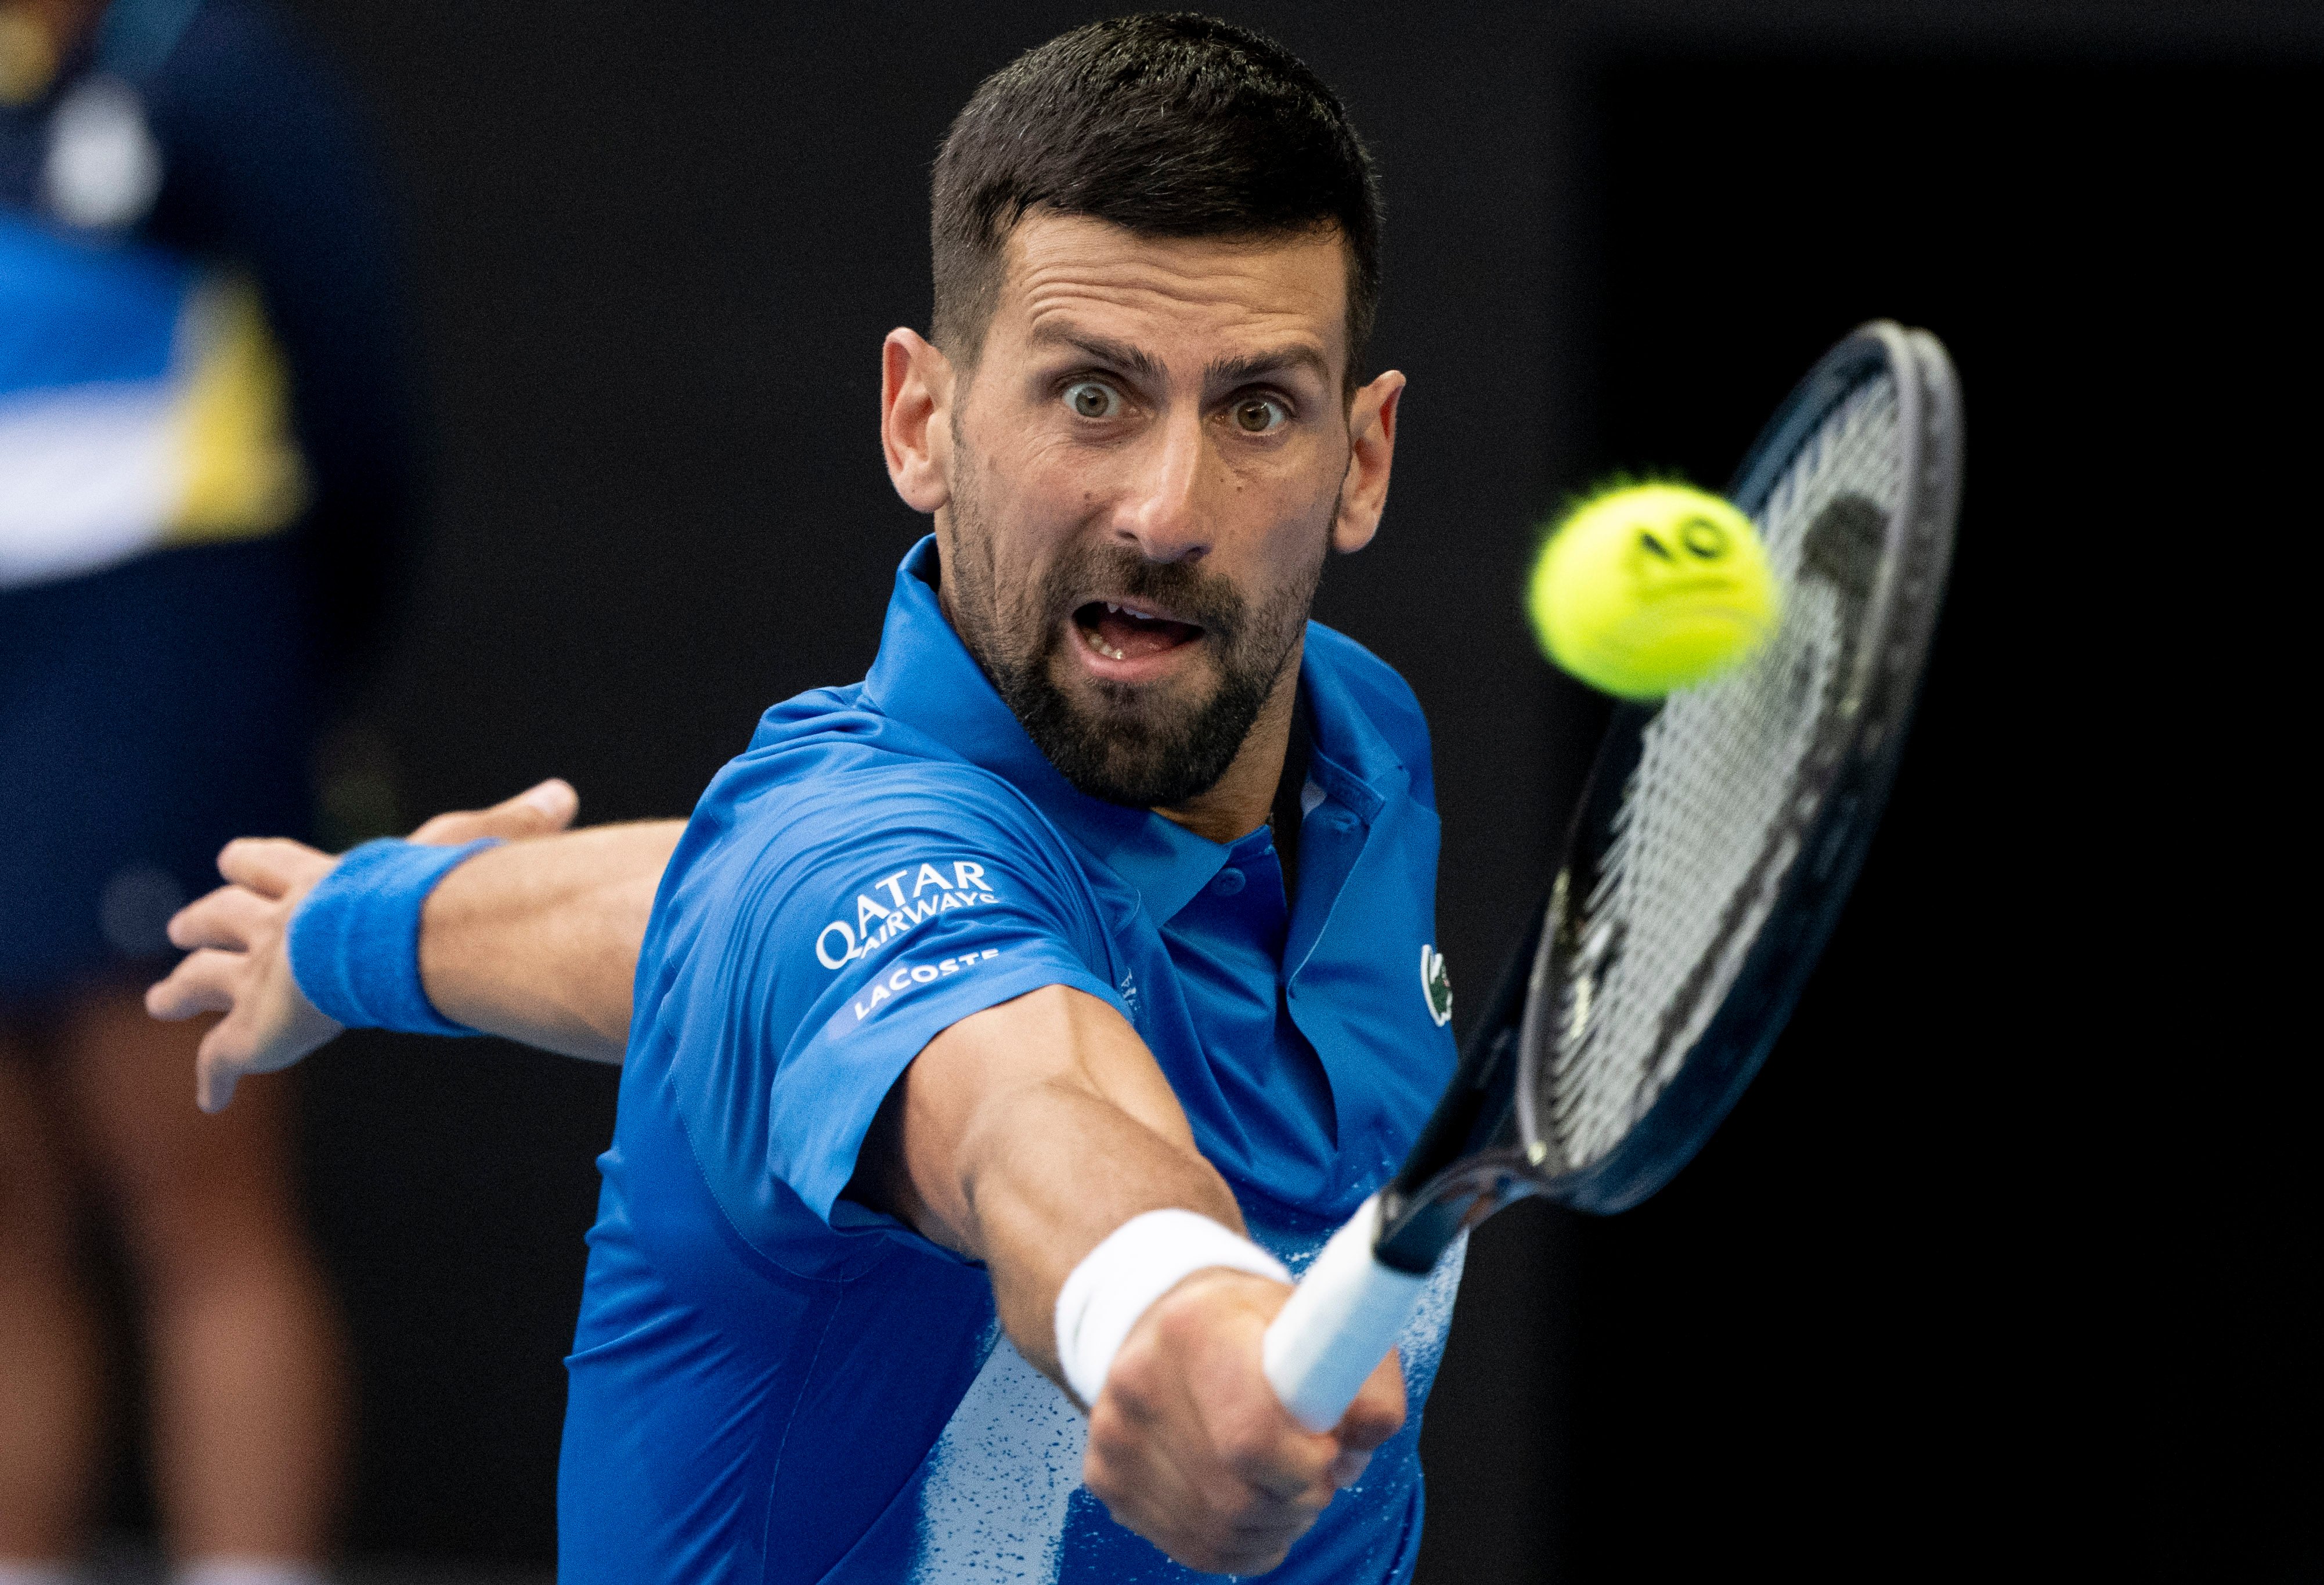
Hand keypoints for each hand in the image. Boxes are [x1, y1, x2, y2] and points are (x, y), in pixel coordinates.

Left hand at [146, 778, 580, 1111]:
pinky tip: (210, 1099)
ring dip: (182, 987)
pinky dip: (214, 1078)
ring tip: (160, 999)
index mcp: (319, 883)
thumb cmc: (432, 893)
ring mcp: (261, 980)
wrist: (387, 936)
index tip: (234, 857)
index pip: (274, 864)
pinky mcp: (257, 1032)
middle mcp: (278, 927)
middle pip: (223, 914)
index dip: (255, 863)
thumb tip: (566, 795)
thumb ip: (512, 827)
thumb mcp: (470, 847)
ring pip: (204, 979)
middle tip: (180, 922)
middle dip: (203, 917)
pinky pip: (225, 1058)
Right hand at [1083, 1268, 1405, 1574]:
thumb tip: (1354, 1453)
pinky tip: (1253, 1506)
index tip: (1327, 1449)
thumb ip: (1364, 1383)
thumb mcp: (1322, 1326)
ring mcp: (1113, 1434)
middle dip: (1297, 1500)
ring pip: (1216, 1532)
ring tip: (1286, 1486)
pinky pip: (1192, 1548)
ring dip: (1272, 1527)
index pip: (1252, 1438)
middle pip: (1236, 1497)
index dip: (1307, 1464)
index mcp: (1196, 1328)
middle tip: (1314, 1472)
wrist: (1170, 1322)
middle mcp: (1138, 1380)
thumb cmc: (1257, 1328)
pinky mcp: (1105, 1477)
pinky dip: (1240, 1543)